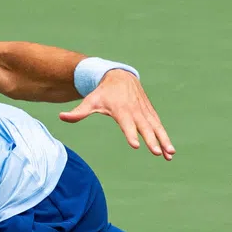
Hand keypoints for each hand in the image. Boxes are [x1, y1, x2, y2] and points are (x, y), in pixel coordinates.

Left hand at [58, 70, 173, 159]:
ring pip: (156, 128)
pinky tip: (169, 152)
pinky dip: (165, 137)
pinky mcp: (150, 113)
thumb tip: (61, 117)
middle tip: (157, 153)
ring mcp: (144, 112)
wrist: (120, 76)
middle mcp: (135, 111)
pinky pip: (159, 126)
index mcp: (121, 109)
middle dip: (152, 140)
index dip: (131, 134)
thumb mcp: (90, 101)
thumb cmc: (102, 93)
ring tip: (170, 155)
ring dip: (164, 141)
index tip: (135, 145)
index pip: (126, 124)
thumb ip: (78, 112)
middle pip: (144, 127)